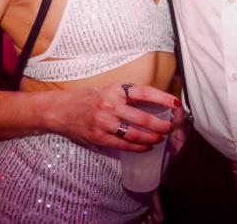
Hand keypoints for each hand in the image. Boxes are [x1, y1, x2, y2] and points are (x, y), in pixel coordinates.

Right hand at [45, 83, 179, 152]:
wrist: (60, 110)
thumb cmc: (87, 99)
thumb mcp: (107, 90)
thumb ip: (126, 96)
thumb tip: (153, 103)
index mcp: (115, 89)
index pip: (144, 92)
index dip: (162, 98)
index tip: (176, 104)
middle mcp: (110, 105)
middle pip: (142, 117)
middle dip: (160, 125)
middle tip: (170, 127)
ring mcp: (104, 122)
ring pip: (134, 134)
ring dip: (151, 138)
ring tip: (160, 138)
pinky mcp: (99, 137)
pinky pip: (123, 145)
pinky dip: (138, 147)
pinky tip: (146, 147)